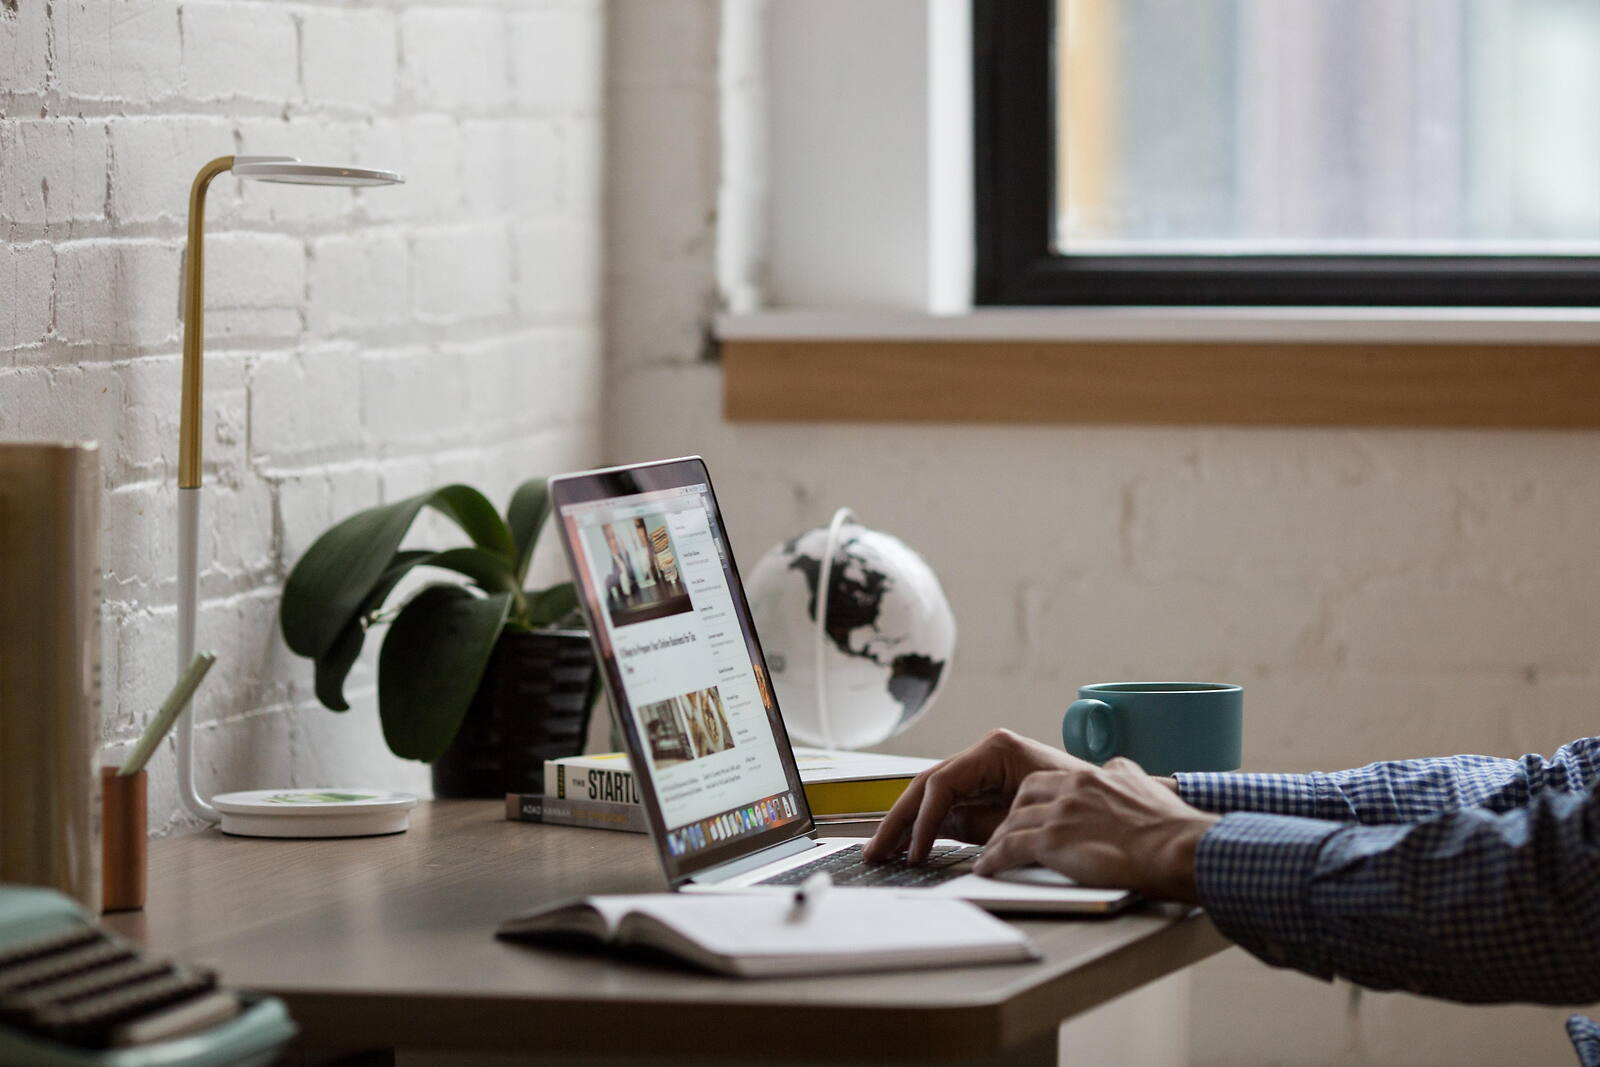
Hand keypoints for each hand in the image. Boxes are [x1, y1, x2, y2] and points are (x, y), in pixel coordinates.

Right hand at [864, 729, 1092, 862]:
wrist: (1120, 816)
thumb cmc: (1077, 810)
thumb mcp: (1020, 823)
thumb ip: (974, 828)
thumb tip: (930, 839)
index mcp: (995, 750)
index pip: (941, 784)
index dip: (920, 821)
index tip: (912, 853)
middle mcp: (986, 752)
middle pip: (928, 786)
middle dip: (899, 821)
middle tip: (875, 851)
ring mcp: (984, 768)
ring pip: (932, 794)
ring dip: (907, 823)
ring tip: (882, 852)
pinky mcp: (987, 787)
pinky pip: (950, 804)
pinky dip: (929, 825)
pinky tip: (910, 848)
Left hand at [972, 757, 1218, 902]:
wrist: (1178, 847)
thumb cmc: (1171, 827)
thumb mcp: (1143, 784)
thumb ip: (1123, 776)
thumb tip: (1117, 771)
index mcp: (1091, 776)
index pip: (1047, 782)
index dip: (1032, 800)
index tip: (1025, 813)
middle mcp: (1071, 789)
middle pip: (1023, 797)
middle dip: (1009, 815)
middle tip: (1002, 832)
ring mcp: (1061, 814)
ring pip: (1012, 823)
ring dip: (997, 840)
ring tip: (989, 854)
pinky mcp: (1054, 842)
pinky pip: (1010, 848)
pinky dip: (994, 859)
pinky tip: (986, 869)